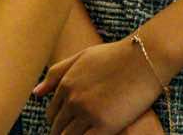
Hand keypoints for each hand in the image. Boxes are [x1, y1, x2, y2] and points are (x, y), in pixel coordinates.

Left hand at [35, 39, 162, 134]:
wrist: (147, 57)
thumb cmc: (117, 55)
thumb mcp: (83, 57)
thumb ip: (57, 73)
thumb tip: (35, 93)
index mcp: (66, 84)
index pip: (52, 113)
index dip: (58, 120)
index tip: (68, 123)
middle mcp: (73, 99)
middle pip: (58, 128)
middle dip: (63, 132)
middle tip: (75, 131)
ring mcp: (88, 113)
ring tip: (83, 133)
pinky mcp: (105, 126)